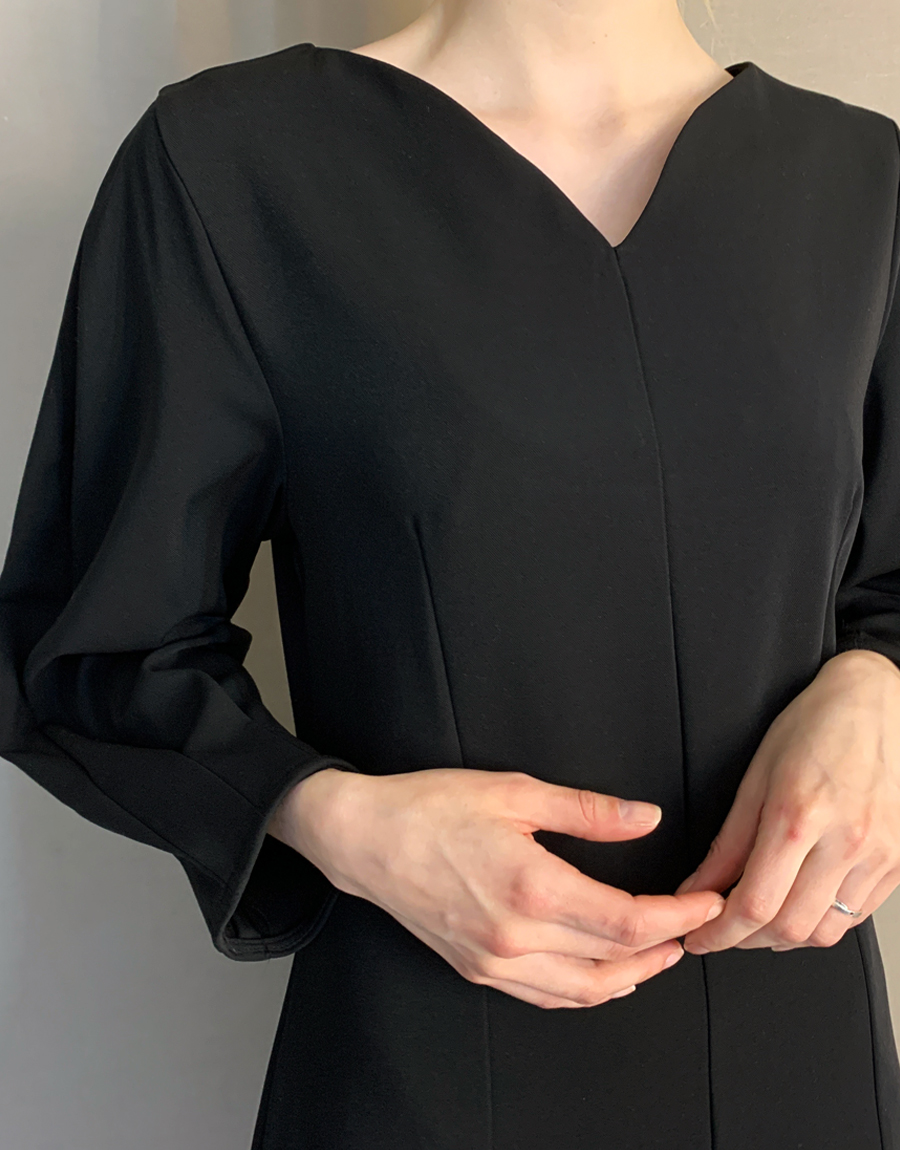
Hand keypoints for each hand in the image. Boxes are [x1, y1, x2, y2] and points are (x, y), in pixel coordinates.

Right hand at [271, 766, 724, 1008]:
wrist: (364, 838)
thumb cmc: (431, 807)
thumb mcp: (514, 792)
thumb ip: (587, 811)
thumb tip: (647, 818)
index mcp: (532, 888)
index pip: (627, 921)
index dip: (677, 916)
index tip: (706, 903)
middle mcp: (516, 936)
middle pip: (614, 960)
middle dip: (665, 945)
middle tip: (694, 925)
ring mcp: (494, 960)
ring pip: (583, 991)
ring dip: (632, 977)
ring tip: (661, 953)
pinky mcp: (477, 968)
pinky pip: (546, 997)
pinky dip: (586, 992)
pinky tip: (603, 975)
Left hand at [675, 649, 899, 954]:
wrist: (875, 704)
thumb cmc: (816, 728)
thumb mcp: (756, 777)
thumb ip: (727, 843)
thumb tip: (697, 888)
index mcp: (798, 815)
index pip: (754, 903)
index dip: (719, 933)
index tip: (699, 937)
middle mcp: (844, 841)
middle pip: (789, 928)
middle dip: (745, 941)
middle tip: (721, 931)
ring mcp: (877, 855)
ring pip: (824, 932)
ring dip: (783, 939)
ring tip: (758, 920)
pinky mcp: (898, 864)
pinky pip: (854, 917)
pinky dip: (820, 923)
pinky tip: (799, 906)